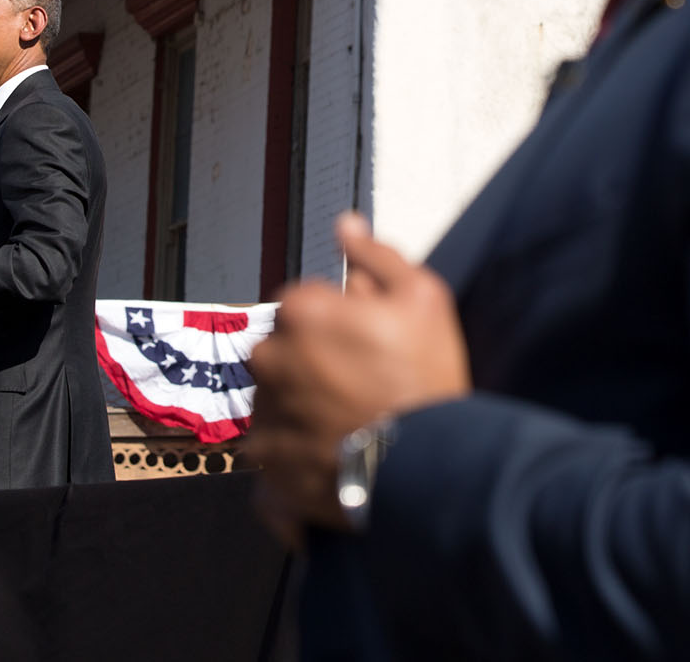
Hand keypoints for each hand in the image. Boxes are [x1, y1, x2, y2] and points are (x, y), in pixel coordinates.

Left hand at [246, 214, 470, 543]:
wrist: (425, 466)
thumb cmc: (425, 376)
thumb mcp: (422, 298)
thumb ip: (376, 255)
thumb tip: (344, 224)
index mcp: (300, 311)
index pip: (305, 304)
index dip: (339, 323)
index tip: (370, 346)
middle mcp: (269, 357)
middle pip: (285, 348)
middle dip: (313, 359)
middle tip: (362, 384)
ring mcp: (263, 411)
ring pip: (277, 394)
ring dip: (302, 401)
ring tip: (350, 422)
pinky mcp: (265, 460)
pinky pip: (275, 443)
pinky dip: (296, 446)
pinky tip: (335, 451)